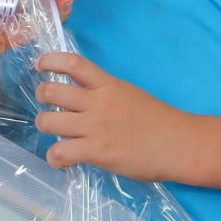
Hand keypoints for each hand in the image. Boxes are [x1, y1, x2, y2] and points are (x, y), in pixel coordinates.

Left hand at [33, 50, 194, 181]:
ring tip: (54, 133)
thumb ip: (105, 94)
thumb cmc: (160, 121)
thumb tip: (83, 99)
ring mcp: (96, 127)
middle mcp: (98, 103)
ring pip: (48, 121)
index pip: (73, 63)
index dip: (50, 61)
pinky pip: (60, 152)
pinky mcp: (97, 151)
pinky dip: (54, 157)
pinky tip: (61, 159)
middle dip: (41, 98)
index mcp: (108, 85)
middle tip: (47, 105)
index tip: (40, 65)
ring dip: (44, 126)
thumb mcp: (130, 95)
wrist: (180, 144)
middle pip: (51, 92)